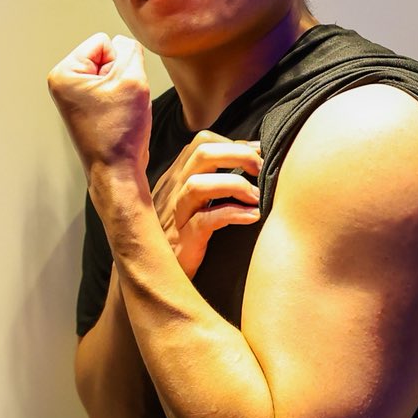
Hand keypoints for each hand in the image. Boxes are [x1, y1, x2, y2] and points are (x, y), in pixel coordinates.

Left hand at [46, 33, 151, 173]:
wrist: (118, 171)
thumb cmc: (119, 133)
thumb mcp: (132, 79)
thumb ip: (131, 50)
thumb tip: (125, 43)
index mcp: (65, 73)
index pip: (104, 42)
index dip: (120, 62)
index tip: (118, 89)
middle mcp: (65, 84)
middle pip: (107, 56)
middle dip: (121, 76)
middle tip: (121, 103)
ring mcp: (76, 97)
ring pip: (114, 74)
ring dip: (125, 89)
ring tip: (121, 112)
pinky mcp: (88, 108)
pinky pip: (114, 90)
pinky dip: (123, 101)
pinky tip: (122, 118)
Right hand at [151, 131, 261, 276]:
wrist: (156, 274)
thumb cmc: (182, 237)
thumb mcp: (190, 203)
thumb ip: (209, 182)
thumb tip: (247, 160)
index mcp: (178, 177)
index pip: (203, 143)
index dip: (234, 144)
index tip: (258, 154)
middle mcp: (175, 190)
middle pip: (202, 153)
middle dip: (238, 154)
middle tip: (261, 169)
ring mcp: (177, 214)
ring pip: (199, 184)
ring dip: (235, 185)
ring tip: (257, 196)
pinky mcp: (183, 240)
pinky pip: (207, 220)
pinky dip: (234, 214)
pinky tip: (253, 217)